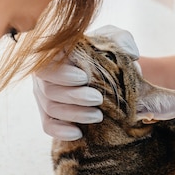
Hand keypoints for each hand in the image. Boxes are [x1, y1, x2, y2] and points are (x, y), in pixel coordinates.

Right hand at [33, 25, 138, 140]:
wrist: (107, 73)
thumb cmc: (105, 53)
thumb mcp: (114, 41)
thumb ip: (122, 41)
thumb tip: (130, 54)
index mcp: (54, 54)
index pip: (46, 64)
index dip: (62, 73)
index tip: (84, 78)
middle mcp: (44, 75)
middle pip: (49, 89)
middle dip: (74, 96)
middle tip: (97, 99)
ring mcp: (45, 95)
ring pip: (51, 108)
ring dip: (74, 114)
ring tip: (97, 116)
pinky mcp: (49, 114)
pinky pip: (48, 125)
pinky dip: (61, 131)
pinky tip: (78, 134)